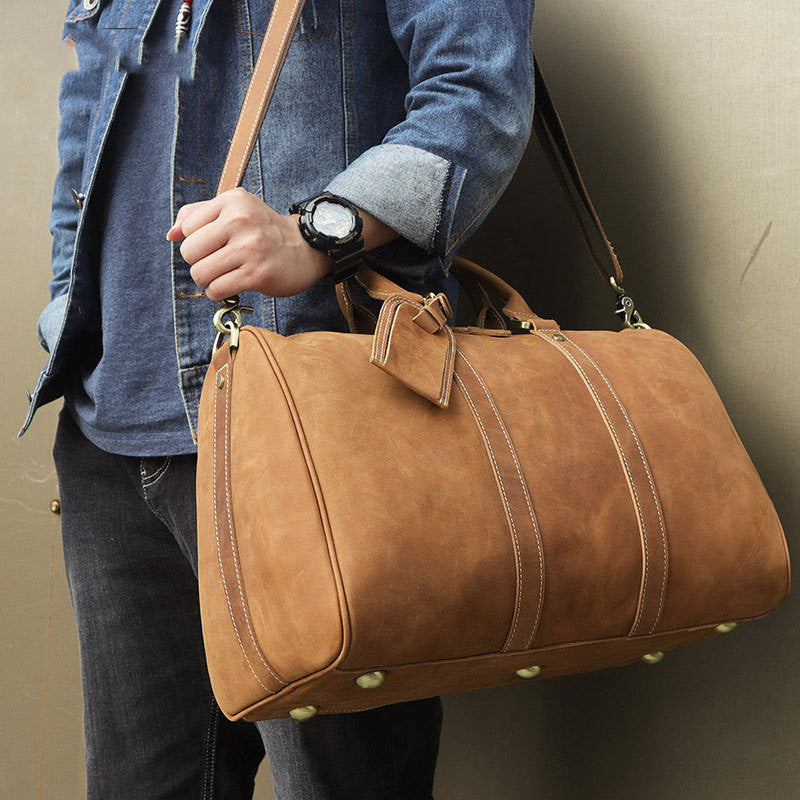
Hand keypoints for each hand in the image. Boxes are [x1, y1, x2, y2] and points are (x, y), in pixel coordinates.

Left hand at [166, 187, 331, 299]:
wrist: (306, 248)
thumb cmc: (264, 230)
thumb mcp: (235, 209)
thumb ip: (198, 215)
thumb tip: (171, 235)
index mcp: (232, 202)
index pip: (187, 227)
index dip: (196, 241)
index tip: (215, 244)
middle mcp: (240, 221)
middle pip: (189, 253)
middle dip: (199, 263)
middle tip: (219, 262)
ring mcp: (249, 249)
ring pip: (200, 274)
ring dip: (209, 280)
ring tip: (226, 274)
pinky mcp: (257, 274)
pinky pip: (217, 290)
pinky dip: (219, 293)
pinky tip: (233, 285)